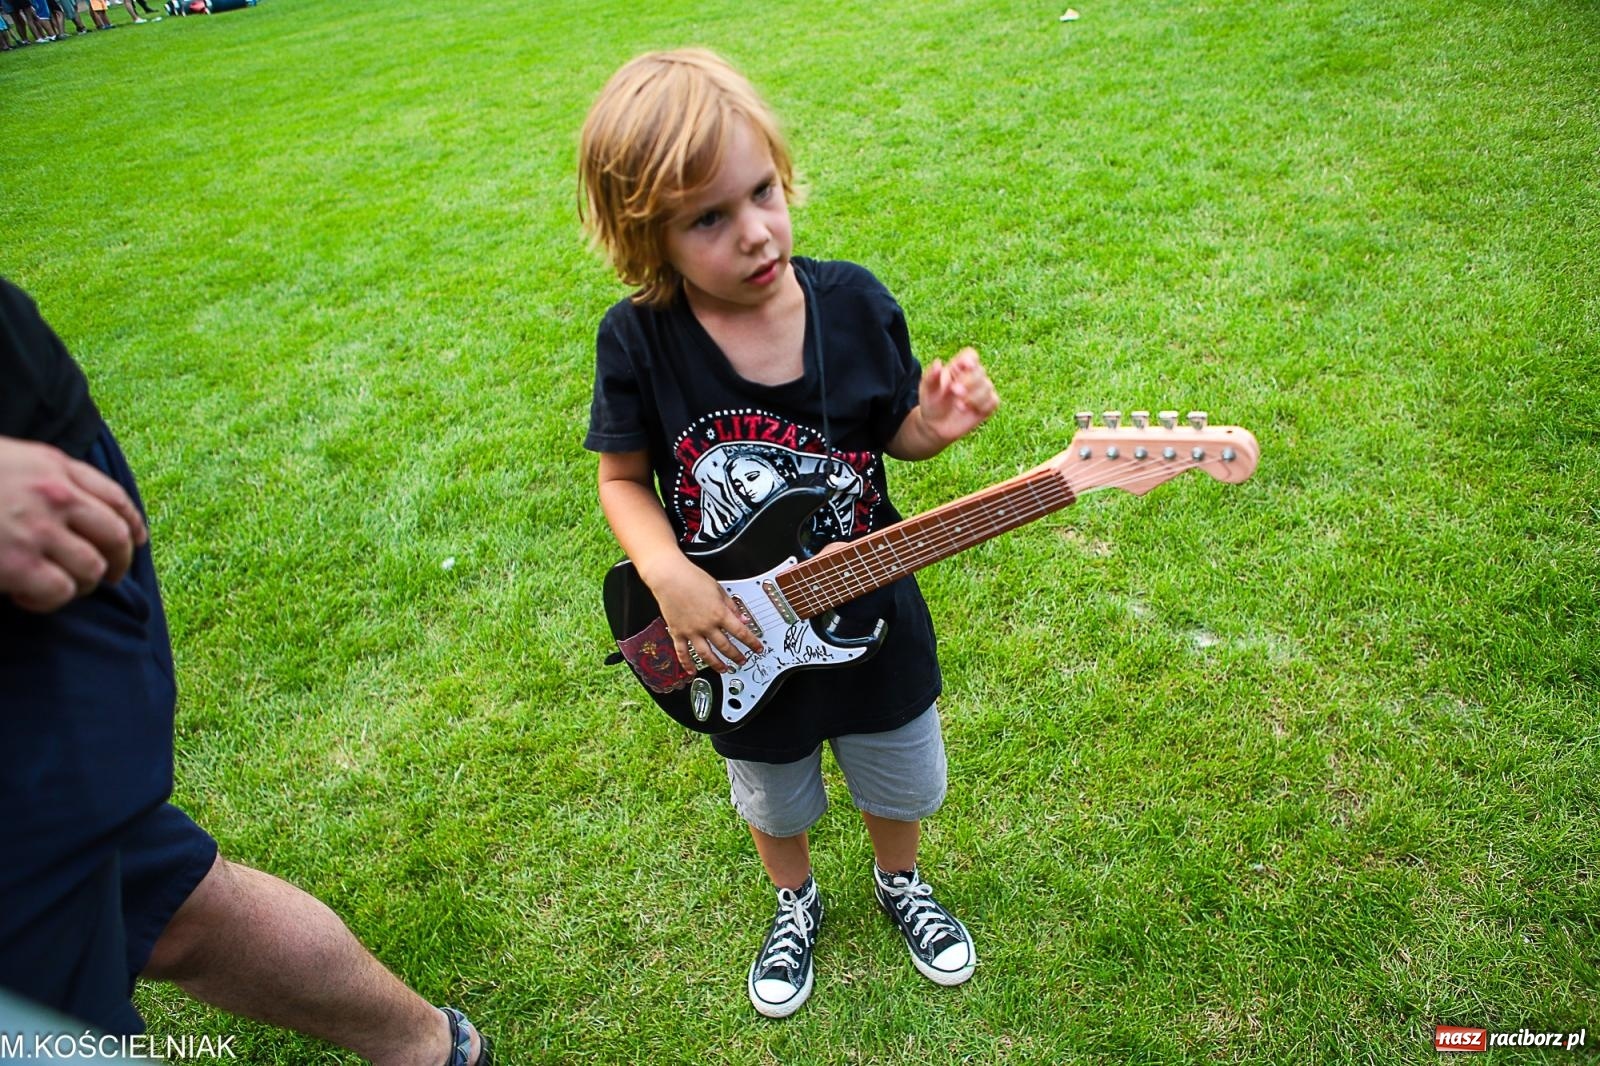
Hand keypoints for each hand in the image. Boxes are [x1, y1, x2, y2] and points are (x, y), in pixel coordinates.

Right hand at [0, 436, 147, 612]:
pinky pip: (61, 592)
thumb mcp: (11, 459)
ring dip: (79, 584)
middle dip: (120, 562)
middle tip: (110, 578)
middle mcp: (55, 495)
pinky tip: (26, 596)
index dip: (132, 524)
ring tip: (55, 586)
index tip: (137, 540)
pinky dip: (49, 601)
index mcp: (54, 466)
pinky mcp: (18, 564)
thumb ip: (46, 475)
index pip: (116, 497)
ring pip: (93, 569)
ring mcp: (38, 530)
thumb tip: (81, 505)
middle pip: (117, 537)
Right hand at [648, 556, 763, 672]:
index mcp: (719, 613)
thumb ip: (731, 606)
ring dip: (716, 664)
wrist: (669, 577)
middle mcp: (706, 625)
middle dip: (736, 656)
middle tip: (742, 660)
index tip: (758, 648)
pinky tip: (692, 671)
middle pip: (725, 646)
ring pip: (706, 654)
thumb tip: (743, 619)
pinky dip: (687, 664)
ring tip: (723, 669)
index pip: (741, 632)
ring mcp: (691, 631)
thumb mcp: (718, 589)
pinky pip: (682, 652)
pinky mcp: (677, 632)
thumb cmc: (692, 579)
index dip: (752, 642)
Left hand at [917, 346, 999, 446]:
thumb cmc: (931, 402)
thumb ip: (931, 376)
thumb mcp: (926, 389)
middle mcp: (972, 376)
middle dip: (969, 381)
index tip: (966, 366)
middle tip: (955, 391)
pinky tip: (969, 410)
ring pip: (987, 386)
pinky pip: (993, 401)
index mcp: (958, 367)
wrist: (935, 425)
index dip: (971, 359)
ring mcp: (981, 390)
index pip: (970, 356)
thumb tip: (938, 362)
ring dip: (974, 396)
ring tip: (959, 406)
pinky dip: (982, 405)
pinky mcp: (986, 405)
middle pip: (980, 371)